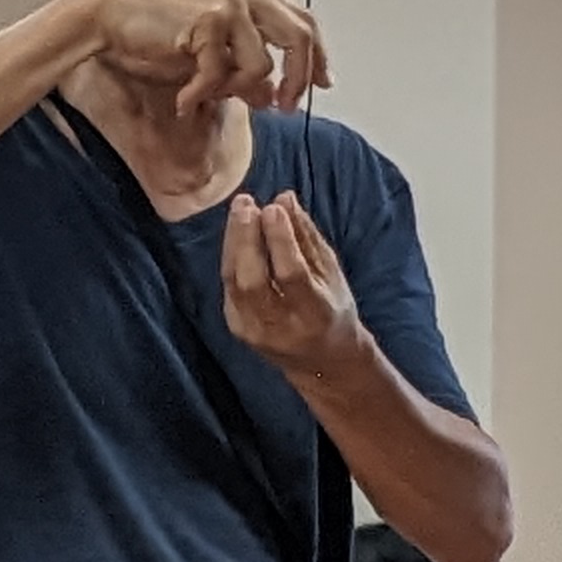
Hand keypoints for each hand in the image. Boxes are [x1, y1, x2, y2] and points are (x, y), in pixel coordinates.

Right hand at [72, 0, 327, 118]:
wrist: (108, 14)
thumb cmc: (154, 28)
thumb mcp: (209, 48)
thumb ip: (243, 65)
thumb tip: (271, 99)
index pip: (303, 22)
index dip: (318, 56)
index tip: (322, 84)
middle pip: (299, 39)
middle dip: (296, 81)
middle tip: (282, 108)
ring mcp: (229, 2)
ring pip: (260, 65)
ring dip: (234, 91)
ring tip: (204, 94)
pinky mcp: (208, 20)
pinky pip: (220, 75)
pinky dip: (201, 95)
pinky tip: (183, 101)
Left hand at [221, 191, 364, 376]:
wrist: (322, 362)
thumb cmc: (332, 310)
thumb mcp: (331, 274)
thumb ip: (307, 238)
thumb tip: (284, 198)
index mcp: (314, 315)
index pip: (291, 275)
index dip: (280, 240)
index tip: (273, 207)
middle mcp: (280, 328)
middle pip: (252, 280)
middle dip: (246, 238)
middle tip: (247, 203)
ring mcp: (254, 331)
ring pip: (234, 281)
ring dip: (234, 241)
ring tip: (241, 208)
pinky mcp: (237, 328)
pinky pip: (228, 286)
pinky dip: (231, 255)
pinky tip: (237, 232)